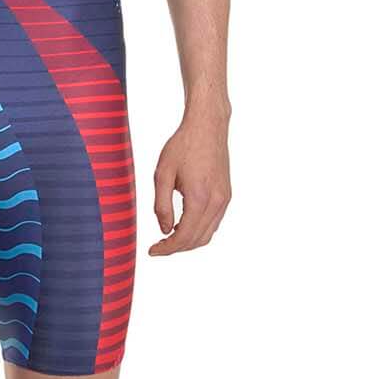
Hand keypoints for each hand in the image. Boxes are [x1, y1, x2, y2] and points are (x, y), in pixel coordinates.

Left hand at [150, 98, 230, 254]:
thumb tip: (164, 230)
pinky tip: (183, 225)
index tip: (152, 251)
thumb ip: (161, 205)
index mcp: (199, 198)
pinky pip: (214, 222)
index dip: (167, 248)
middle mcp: (216, 202)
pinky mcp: (226, 194)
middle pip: (197, 240)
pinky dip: (199, 230)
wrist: (207, 126)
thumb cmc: (182, 146)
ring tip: (168, 238)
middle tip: (158, 247)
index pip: (183, 236)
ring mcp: (224, 199)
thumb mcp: (162, 173)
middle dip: (177, 248)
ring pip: (208, 234)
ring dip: (189, 241)